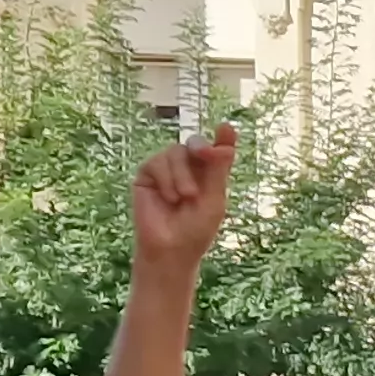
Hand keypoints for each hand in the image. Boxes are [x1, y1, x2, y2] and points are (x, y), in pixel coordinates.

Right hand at [131, 124, 237, 279]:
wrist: (171, 248)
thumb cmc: (197, 228)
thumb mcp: (214, 199)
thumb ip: (218, 170)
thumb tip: (227, 144)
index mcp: (209, 174)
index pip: (216, 150)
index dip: (222, 138)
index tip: (227, 128)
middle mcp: (188, 168)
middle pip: (194, 143)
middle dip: (200, 147)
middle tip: (207, 155)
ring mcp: (166, 169)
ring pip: (175, 152)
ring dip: (182, 175)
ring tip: (185, 198)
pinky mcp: (147, 175)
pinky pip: (156, 162)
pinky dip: (166, 180)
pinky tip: (170, 198)